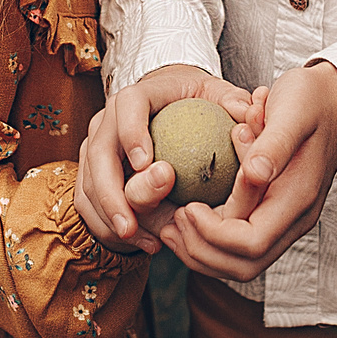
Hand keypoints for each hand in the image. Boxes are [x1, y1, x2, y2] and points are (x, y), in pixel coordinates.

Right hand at [78, 64, 261, 254]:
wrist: (165, 106)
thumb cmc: (194, 103)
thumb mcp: (217, 95)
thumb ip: (233, 102)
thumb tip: (248, 110)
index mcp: (138, 95)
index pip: (128, 105)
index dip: (132, 132)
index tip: (146, 163)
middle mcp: (109, 119)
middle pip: (98, 152)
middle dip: (110, 191)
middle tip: (129, 224)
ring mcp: (96, 146)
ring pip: (88, 182)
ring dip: (107, 215)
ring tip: (135, 239)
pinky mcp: (91, 171)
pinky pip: (88, 201)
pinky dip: (108, 224)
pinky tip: (141, 242)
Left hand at [161, 60, 336, 282]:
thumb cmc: (312, 99)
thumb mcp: (292, 109)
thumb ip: (274, 143)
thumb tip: (254, 174)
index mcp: (298, 198)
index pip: (252, 243)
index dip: (213, 234)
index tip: (187, 207)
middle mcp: (295, 219)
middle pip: (244, 265)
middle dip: (201, 251)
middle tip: (170, 222)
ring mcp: (287, 221)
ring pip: (241, 264)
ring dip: (202, 252)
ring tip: (171, 225)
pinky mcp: (276, 215)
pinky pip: (242, 247)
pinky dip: (211, 243)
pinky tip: (187, 218)